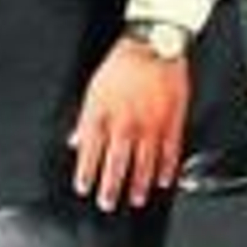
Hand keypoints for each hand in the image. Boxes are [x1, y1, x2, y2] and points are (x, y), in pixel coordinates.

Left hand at [69, 36, 190, 212]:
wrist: (154, 43)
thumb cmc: (123, 64)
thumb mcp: (94, 88)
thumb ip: (85, 118)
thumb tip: (75, 140)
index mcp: (104, 113)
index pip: (91, 151)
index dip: (86, 172)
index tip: (84, 187)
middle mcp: (126, 123)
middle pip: (116, 162)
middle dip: (110, 186)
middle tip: (107, 203)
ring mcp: (151, 124)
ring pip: (144, 162)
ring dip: (139, 184)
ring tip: (136, 199)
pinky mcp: (172, 120)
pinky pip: (170, 150)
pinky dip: (167, 168)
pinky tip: (164, 180)